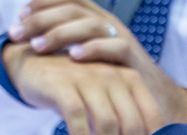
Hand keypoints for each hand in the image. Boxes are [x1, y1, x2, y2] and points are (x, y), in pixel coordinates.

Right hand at [2, 42, 165, 134]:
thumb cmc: (76, 86)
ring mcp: (86, 78)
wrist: (35, 63)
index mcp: (129, 78)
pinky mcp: (62, 85)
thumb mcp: (105, 96)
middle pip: (131, 123)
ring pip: (107, 123)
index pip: (152, 116)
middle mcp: (111, 75)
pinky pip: (77, 117)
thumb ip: (123, 115)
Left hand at [9, 0, 186, 124]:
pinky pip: (115, 47)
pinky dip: (93, 49)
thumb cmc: (111, 76)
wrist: (153, 98)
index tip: (20, 15)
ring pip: (90, 24)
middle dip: (40, 19)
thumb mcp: (87, 54)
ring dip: (60, 33)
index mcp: (96, 18)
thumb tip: (29, 38)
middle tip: (16, 34)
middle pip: (73, 9)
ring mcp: (123, 39)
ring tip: (37, 46)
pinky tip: (73, 57)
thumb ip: (65, 43)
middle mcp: (109, 23)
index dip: (43, 1)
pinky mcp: (135, 60)